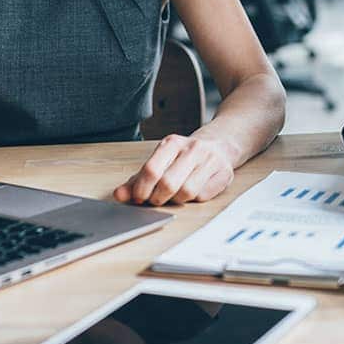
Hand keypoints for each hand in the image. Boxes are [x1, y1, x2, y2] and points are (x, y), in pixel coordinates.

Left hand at [113, 134, 235, 205]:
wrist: (220, 144)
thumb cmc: (183, 157)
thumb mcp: (160, 162)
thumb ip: (138, 179)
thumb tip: (119, 195)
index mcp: (172, 143)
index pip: (151, 169)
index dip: (141, 189)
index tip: (139, 197)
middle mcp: (192, 148)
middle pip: (168, 183)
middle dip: (158, 198)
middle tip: (156, 199)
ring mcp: (210, 160)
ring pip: (186, 192)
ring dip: (176, 200)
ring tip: (174, 195)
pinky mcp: (224, 173)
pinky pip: (203, 196)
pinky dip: (194, 200)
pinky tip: (193, 191)